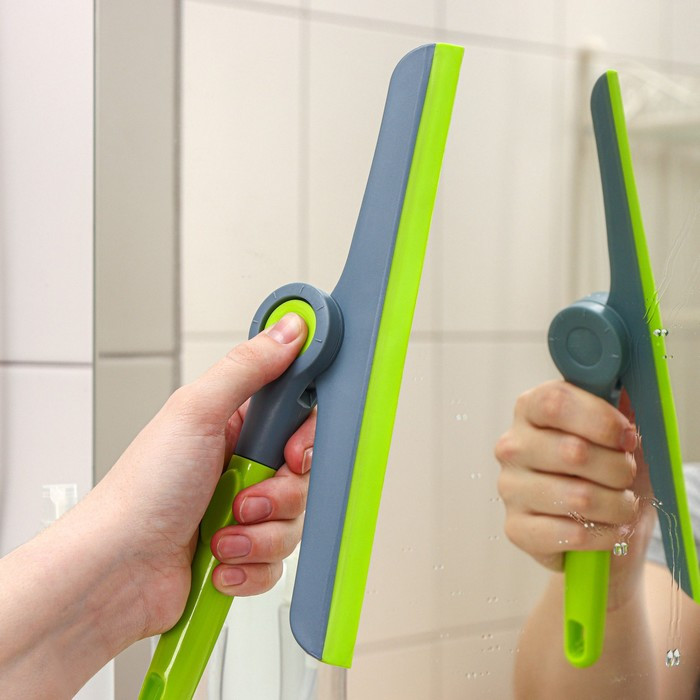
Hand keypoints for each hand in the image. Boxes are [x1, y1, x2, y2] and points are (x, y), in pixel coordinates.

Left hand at [88, 312, 313, 636]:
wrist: (114, 573)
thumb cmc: (142, 493)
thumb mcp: (196, 413)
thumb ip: (247, 368)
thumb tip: (289, 330)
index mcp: (233, 425)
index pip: (296, 416)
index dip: (304, 436)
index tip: (291, 451)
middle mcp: (241, 466)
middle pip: (302, 475)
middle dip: (279, 494)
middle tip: (245, 497)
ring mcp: (242, 511)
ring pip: (294, 520)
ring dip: (259, 535)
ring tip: (221, 536)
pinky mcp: (241, 552)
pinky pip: (276, 562)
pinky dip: (250, 567)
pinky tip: (220, 563)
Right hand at [495, 380, 654, 606]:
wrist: (604, 524)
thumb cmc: (608, 469)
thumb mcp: (618, 429)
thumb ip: (619, 400)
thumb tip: (627, 376)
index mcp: (530, 410)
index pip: (555, 402)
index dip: (600, 420)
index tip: (627, 436)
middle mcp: (512, 446)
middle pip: (572, 451)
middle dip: (617, 468)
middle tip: (626, 475)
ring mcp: (509, 488)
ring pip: (578, 497)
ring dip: (616, 505)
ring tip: (621, 505)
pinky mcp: (515, 528)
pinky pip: (572, 533)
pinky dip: (604, 534)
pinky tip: (607, 529)